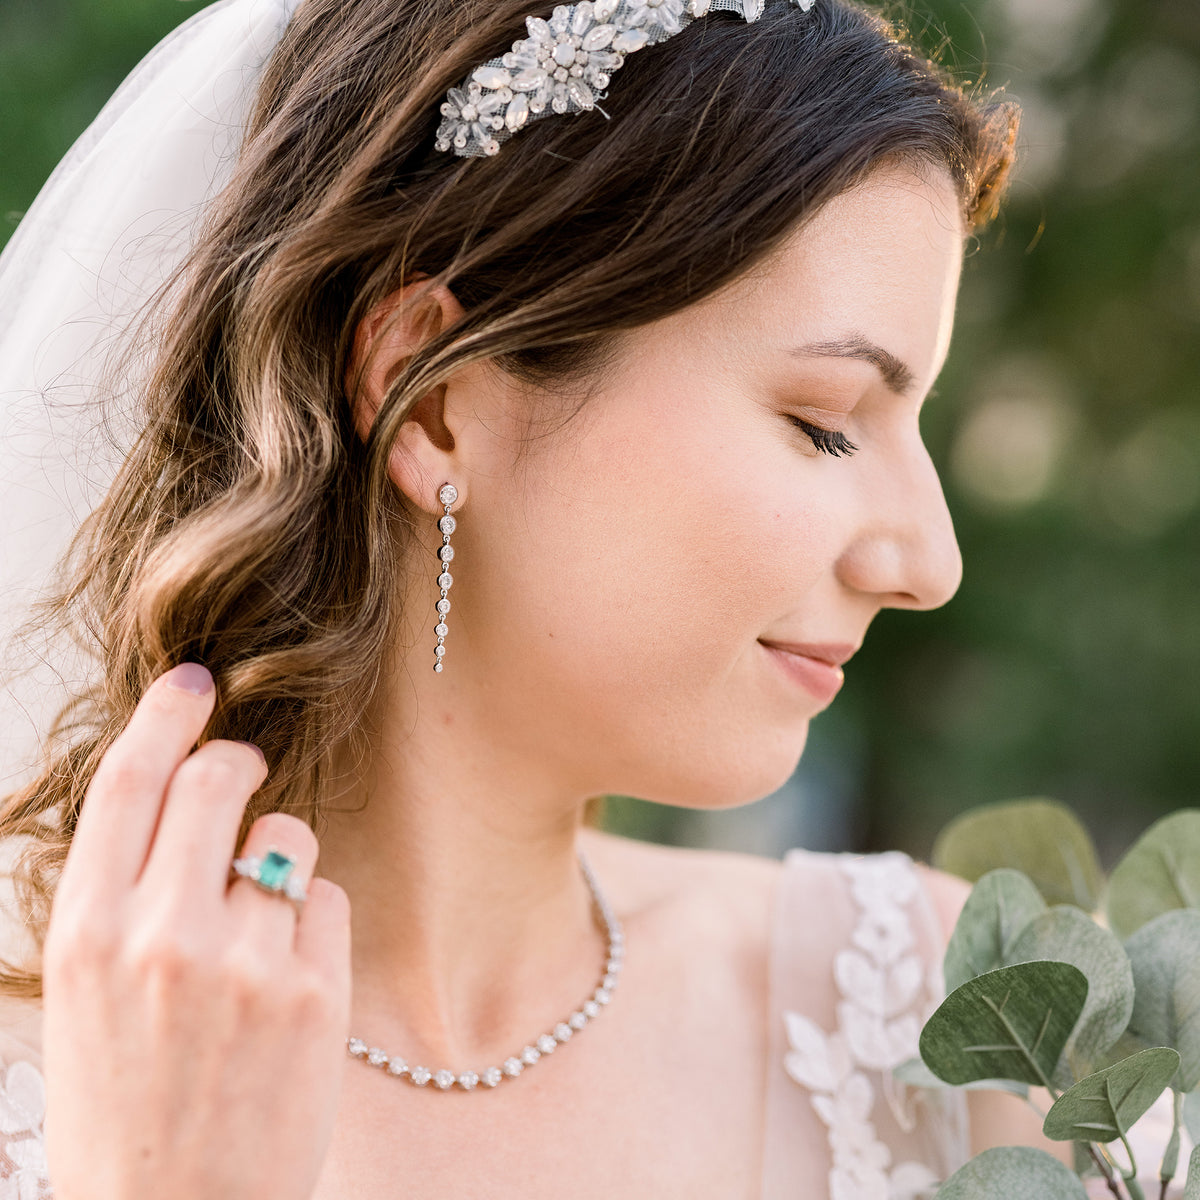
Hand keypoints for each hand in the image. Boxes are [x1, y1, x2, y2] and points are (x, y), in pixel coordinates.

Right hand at [41, 662, 351, 1199]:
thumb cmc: (125, 1104)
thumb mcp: (84, 996)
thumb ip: (123, 897)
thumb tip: (175, 799)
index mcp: (86, 933)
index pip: (129, 783)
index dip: (164, 716)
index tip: (192, 682)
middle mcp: (162, 934)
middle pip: (217, 782)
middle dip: (236, 763)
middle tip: (242, 772)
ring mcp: (244, 961)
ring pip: (286, 839)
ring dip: (275, 863)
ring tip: (253, 932)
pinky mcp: (313, 990)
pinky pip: (325, 898)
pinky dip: (311, 921)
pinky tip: (287, 979)